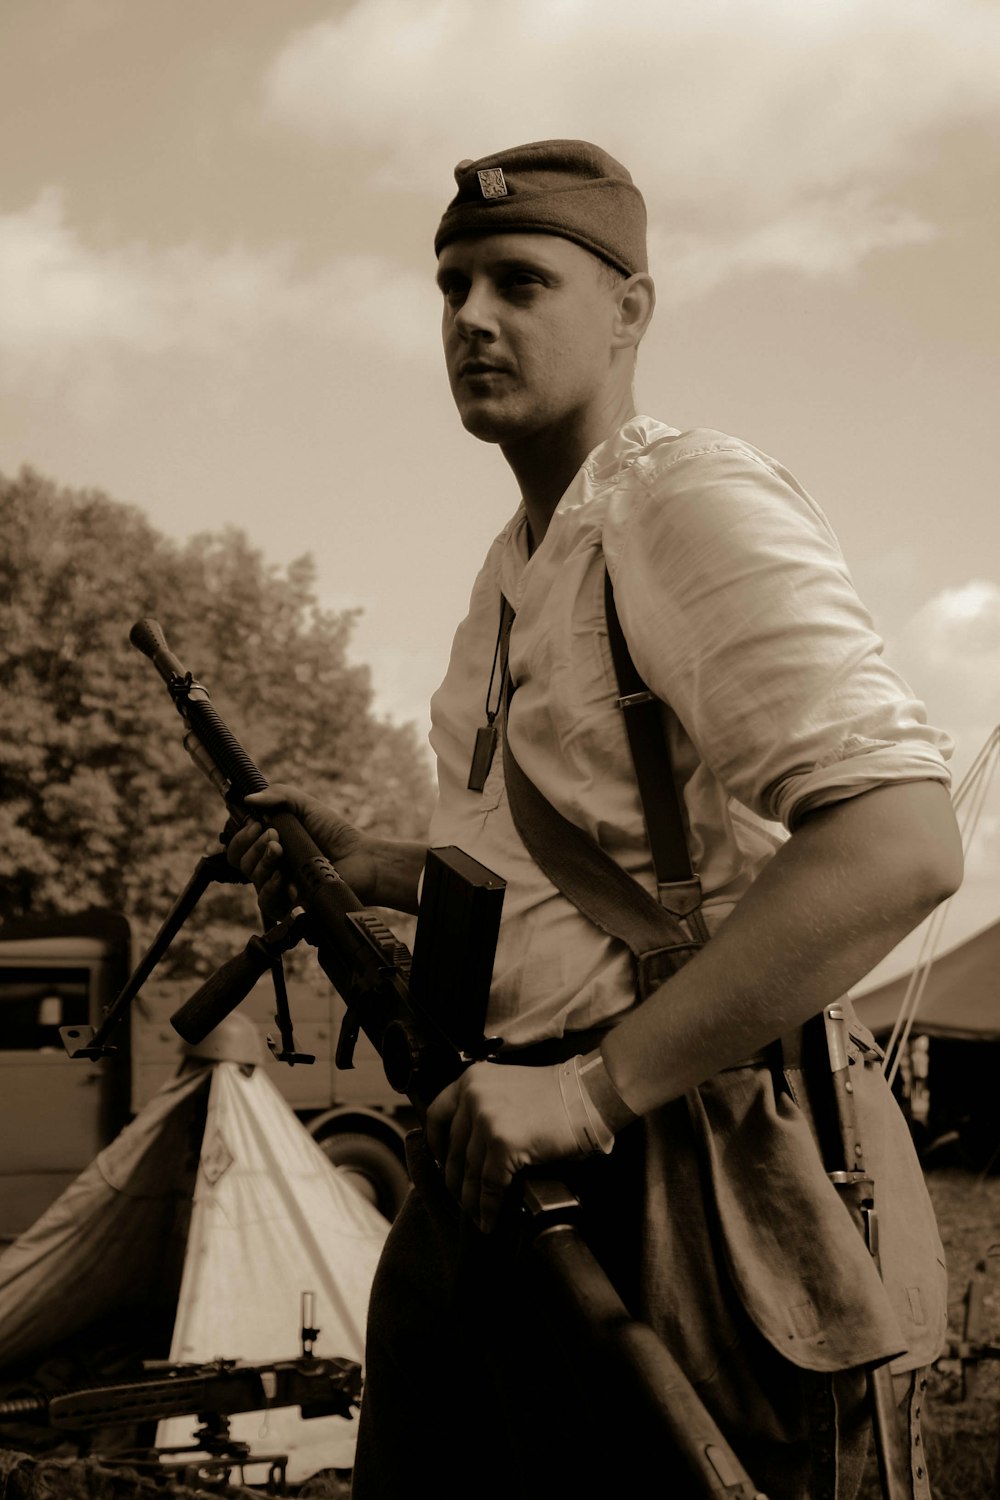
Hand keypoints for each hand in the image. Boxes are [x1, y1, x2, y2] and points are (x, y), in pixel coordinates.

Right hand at [226, 783, 377, 924]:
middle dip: (253, 845)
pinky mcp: (289, 903)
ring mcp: (278, 885)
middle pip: (241, 861)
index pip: (239, 845)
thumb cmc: (333, 832)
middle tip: (274, 835)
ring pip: (252, 879)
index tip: (257, 823)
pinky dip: (271, 888)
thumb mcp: (306, 806)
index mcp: (268, 844)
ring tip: (280, 849)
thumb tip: (249, 798)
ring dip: (262, 861)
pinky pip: (267, 902)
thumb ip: (279, 796)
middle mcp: (269, 866)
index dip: (241, 835)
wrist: (360, 858)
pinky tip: (283, 877)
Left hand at [424, 1062, 586, 1233]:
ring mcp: (487, 1119)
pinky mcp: (504, 1143)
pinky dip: (488, 1207)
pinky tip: (489, 1219)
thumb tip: (470, 1147)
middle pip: (452, 1149)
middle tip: (459, 1197)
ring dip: (470, 1200)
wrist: (586, 1094)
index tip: (439, 1161)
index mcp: (471, 1080)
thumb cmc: (555, 1093)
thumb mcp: (506, 1086)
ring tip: (475, 1215)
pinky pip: (490, 1184)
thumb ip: (483, 1106)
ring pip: (469, 1171)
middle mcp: (473, 1096)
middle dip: (454, 1180)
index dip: (435, 1144)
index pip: (437, 1115)